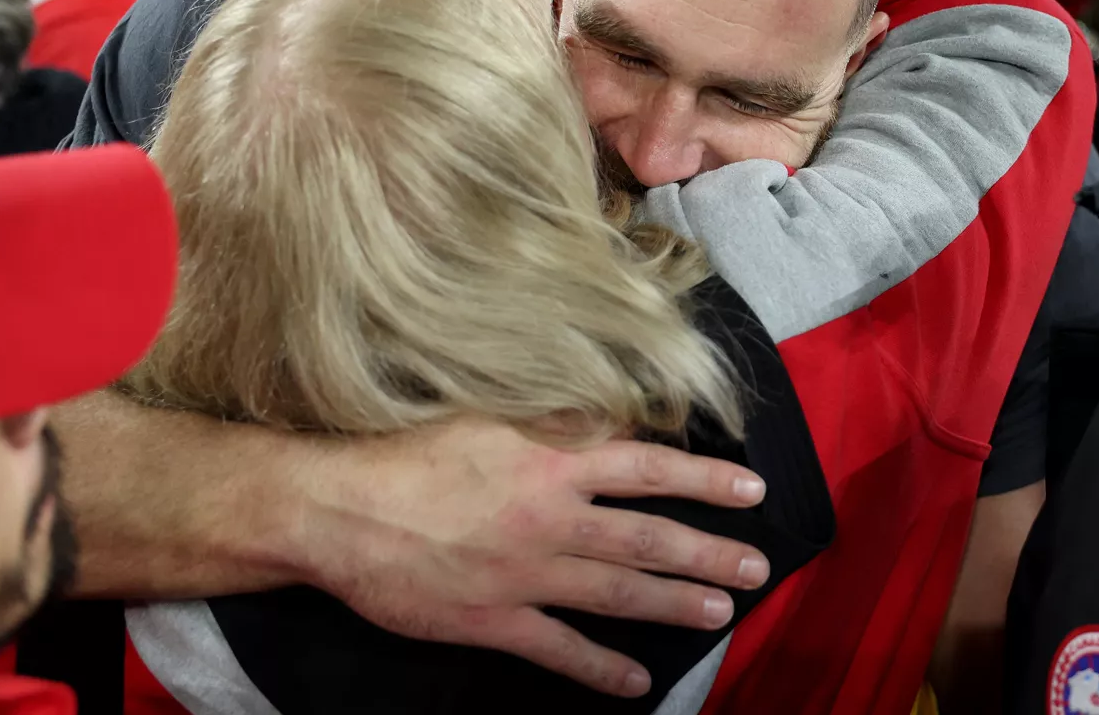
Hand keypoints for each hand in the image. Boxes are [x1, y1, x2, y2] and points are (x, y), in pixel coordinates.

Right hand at [288, 416, 769, 697]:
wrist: (340, 509)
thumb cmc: (409, 452)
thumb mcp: (490, 414)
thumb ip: (557, 419)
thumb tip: (615, 415)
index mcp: (552, 464)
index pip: (648, 469)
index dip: (704, 480)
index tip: (750, 488)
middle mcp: (551, 520)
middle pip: (647, 539)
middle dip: (708, 553)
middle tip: (758, 567)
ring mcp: (525, 575)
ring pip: (616, 593)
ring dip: (674, 605)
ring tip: (720, 615)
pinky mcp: (494, 620)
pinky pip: (559, 650)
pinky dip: (600, 670)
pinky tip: (638, 683)